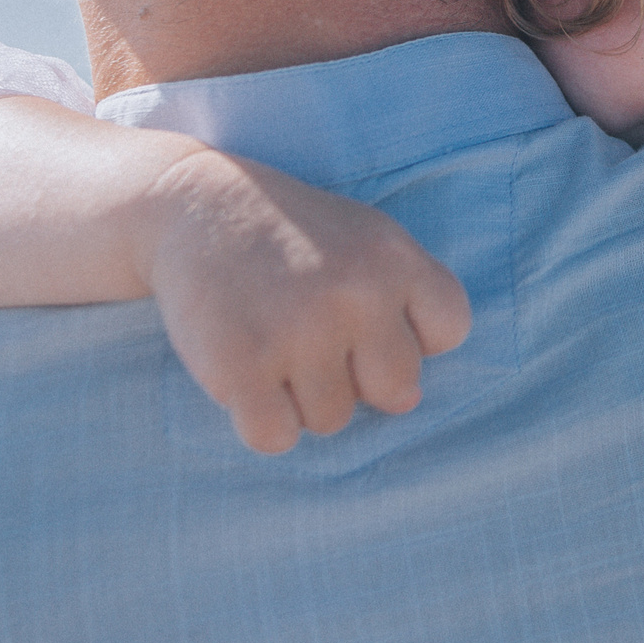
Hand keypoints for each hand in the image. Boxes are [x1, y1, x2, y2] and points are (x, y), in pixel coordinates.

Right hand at [138, 152, 471, 454]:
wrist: (194, 204)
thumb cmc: (291, 234)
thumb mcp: (367, 237)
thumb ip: (407, 305)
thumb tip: (408, 400)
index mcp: (394, 259)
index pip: (449, 331)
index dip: (409, 335)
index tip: (365, 313)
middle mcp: (356, 293)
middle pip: (398, 391)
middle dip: (358, 376)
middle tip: (313, 336)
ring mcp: (300, 330)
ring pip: (332, 420)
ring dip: (302, 397)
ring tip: (273, 342)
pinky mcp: (242, 365)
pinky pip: (276, 438)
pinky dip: (259, 420)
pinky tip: (246, 374)